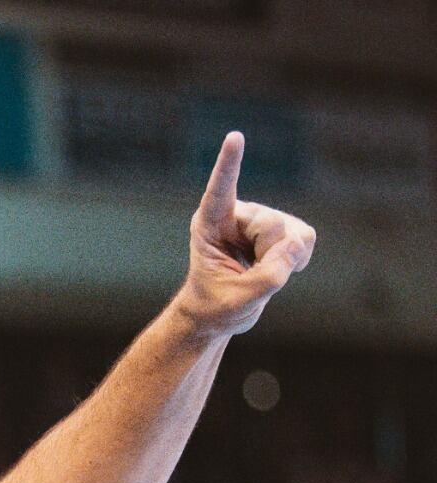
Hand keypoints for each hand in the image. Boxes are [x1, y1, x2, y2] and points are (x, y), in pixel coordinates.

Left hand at [173, 131, 315, 336]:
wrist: (221, 313)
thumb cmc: (217, 305)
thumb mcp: (240, 298)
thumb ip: (269, 274)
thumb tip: (298, 242)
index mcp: (210, 224)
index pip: (221, 190)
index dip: (230, 164)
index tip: (235, 137)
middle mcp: (236, 214)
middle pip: (271, 224)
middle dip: (270, 257)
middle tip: (248, 277)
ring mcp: (261, 219)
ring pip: (292, 233)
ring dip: (283, 261)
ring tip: (257, 272)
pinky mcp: (282, 228)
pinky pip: (306, 238)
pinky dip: (299, 258)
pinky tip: (279, 267)